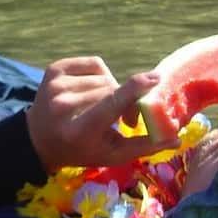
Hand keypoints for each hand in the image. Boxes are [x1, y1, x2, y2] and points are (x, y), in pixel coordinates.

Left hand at [26, 56, 176, 171]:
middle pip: (111, 89)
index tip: (154, 78)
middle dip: (123, 99)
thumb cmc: (82, 149)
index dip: (134, 89)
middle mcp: (63, 106)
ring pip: (103, 77)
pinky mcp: (53, 70)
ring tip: (103, 106)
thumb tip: (177, 137)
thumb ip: (144, 145)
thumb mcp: (112, 154)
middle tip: (124, 117)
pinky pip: (92, 63)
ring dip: (110, 89)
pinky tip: (92, 90)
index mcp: (79, 130)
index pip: (110, 104)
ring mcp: (55, 86)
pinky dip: (99, 74)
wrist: (40, 139)